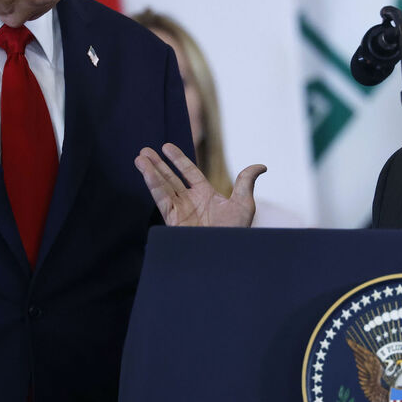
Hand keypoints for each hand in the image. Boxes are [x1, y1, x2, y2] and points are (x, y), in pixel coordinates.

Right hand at [135, 143, 264, 227]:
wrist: (225, 253)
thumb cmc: (236, 232)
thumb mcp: (243, 204)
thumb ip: (246, 182)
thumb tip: (261, 166)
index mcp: (206, 195)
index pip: (189, 172)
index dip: (178, 159)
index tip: (166, 147)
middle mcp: (191, 201)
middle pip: (171, 178)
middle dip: (158, 165)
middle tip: (145, 151)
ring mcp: (180, 211)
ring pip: (162, 186)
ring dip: (150, 171)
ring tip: (140, 157)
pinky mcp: (172, 220)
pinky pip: (161, 198)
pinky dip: (153, 184)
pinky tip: (145, 172)